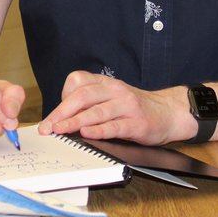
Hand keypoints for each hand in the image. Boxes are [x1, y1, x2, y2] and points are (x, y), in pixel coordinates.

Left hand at [37, 71, 184, 144]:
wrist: (169, 112)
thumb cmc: (134, 108)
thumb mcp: (111, 97)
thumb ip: (90, 103)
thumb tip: (61, 119)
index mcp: (105, 83)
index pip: (78, 82)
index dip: (63, 98)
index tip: (52, 116)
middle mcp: (115, 90)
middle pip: (83, 96)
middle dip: (61, 112)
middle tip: (47, 127)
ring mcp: (126, 105)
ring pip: (96, 111)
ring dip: (75, 121)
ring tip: (60, 130)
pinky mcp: (136, 122)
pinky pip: (115, 126)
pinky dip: (99, 130)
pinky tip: (87, 134)